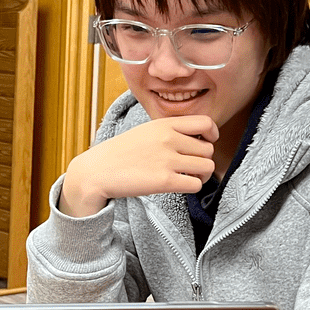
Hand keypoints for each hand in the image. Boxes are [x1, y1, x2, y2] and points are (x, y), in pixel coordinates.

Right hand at [60, 115, 217, 216]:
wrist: (97, 171)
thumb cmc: (120, 153)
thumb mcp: (145, 131)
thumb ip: (169, 131)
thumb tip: (197, 140)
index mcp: (164, 124)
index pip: (206, 123)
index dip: (212, 134)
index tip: (206, 143)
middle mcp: (169, 139)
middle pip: (208, 149)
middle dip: (202, 159)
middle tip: (190, 167)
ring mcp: (167, 160)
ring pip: (207, 167)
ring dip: (201, 175)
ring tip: (187, 177)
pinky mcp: (164, 181)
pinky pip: (196, 185)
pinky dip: (192, 187)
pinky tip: (180, 186)